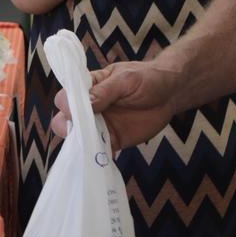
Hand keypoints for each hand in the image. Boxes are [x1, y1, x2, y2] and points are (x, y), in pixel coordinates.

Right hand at [52, 60, 183, 147]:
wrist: (171, 93)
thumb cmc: (147, 78)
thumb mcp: (125, 79)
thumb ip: (104, 91)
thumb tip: (83, 103)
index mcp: (88, 88)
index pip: (66, 97)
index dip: (67, 105)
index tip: (74, 111)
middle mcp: (89, 108)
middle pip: (65, 120)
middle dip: (67, 127)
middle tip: (82, 130)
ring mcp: (100, 125)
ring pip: (80, 139)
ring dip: (83, 144)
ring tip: (93, 145)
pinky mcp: (113, 140)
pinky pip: (100, 151)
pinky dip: (100, 156)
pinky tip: (105, 158)